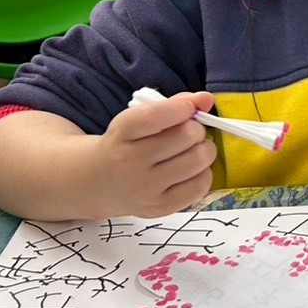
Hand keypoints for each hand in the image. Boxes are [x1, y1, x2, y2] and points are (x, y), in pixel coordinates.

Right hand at [95, 91, 217, 216]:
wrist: (100, 182)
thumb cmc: (128, 143)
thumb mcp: (139, 119)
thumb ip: (174, 105)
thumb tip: (206, 99)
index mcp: (121, 132)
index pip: (157, 116)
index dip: (182, 108)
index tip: (186, 109)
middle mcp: (128, 162)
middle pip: (187, 135)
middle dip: (196, 129)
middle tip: (189, 133)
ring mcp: (143, 189)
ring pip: (199, 159)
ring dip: (204, 149)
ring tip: (191, 150)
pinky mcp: (159, 208)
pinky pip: (201, 185)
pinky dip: (203, 173)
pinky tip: (189, 170)